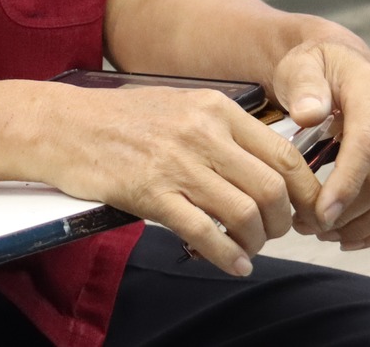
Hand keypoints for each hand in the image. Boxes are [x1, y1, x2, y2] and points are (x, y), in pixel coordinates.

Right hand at [35, 83, 321, 275]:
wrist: (64, 124)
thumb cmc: (121, 118)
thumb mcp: (181, 105)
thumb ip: (222, 129)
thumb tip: (265, 164)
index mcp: (216, 109)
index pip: (283, 154)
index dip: (304, 191)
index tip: (306, 210)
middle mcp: (203, 132)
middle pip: (271, 188)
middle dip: (283, 221)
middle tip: (275, 232)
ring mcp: (176, 163)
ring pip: (244, 213)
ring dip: (256, 241)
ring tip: (249, 249)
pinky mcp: (151, 193)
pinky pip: (204, 232)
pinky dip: (227, 255)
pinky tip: (232, 264)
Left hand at [269, 37, 369, 250]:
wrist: (340, 65)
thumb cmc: (314, 69)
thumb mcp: (299, 67)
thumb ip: (302, 87)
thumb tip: (308, 114)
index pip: (367, 144)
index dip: (345, 184)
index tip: (319, 214)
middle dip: (347, 213)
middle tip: (308, 226)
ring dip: (362, 226)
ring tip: (324, 233)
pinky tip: (349, 238)